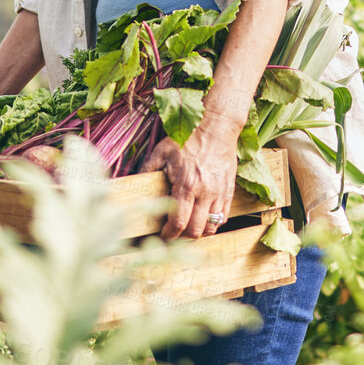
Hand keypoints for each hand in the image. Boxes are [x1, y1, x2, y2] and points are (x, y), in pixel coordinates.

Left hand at [147, 112, 240, 239]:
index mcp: (186, 185)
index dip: (168, 234)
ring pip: (211, 227)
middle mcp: (205, 193)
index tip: (162, 235)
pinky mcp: (229, 191)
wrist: (217, 127)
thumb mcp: (162, 151)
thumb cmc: (189, 138)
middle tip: (173, 234)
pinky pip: (223, 216)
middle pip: (195, 230)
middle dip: (182, 237)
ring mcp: (219, 193)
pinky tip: (203, 218)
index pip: (178, 222)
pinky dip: (213, 223)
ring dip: (199, 232)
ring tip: (189, 228)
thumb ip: (148, 168)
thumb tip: (134, 181)